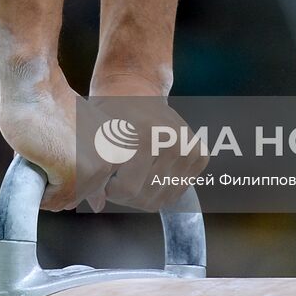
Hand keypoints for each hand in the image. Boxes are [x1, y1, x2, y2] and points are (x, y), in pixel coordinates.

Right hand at [0, 61, 115, 211]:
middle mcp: (113, 161)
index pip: (89, 187)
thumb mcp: (81, 137)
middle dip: (54, 179)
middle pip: (76, 196)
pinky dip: (37, 188)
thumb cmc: (50, 108)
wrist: (34, 86)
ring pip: (63, 200)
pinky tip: (38, 155)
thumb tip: (100, 206)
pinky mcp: (75, 174)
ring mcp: (96, 168)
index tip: (61, 144)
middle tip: (49, 144)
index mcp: (117, 151)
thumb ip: (91, 168)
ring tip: (45, 147)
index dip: (65, 170)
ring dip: (45, 183)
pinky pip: (52, 200)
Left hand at [90, 73, 208, 210]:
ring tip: (132, 176)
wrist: (135, 90)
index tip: (106, 181)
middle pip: (148, 196)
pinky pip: (178, 190)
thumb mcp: (96, 139)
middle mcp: (172, 142)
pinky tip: (149, 173)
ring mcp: (189, 148)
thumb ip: (95, 175)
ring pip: (164, 198)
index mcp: (146, 137)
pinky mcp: (200, 155)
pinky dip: (162, 188)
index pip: (129, 189)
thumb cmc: (111, 114)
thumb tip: (98, 205)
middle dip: (127, 196)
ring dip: (145, 194)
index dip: (112, 192)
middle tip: (117, 181)